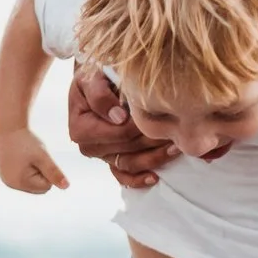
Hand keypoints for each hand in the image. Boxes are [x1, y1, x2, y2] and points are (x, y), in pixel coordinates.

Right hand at [0, 126, 69, 193]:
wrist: (8, 128)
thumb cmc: (26, 141)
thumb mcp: (43, 156)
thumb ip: (54, 173)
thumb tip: (66, 187)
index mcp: (21, 182)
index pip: (46, 187)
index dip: (48, 172)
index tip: (40, 158)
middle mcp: (11, 184)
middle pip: (38, 188)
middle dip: (40, 174)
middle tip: (34, 158)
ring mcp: (6, 180)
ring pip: (30, 183)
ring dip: (33, 172)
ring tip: (27, 157)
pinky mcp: (4, 175)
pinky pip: (21, 178)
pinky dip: (25, 170)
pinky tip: (21, 158)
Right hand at [64, 65, 174, 189]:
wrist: (95, 83)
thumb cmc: (94, 79)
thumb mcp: (91, 79)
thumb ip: (100, 96)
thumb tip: (118, 117)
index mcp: (81, 129)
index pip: (118, 132)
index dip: (140, 127)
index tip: (161, 117)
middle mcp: (89, 147)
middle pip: (127, 149)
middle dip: (153, 140)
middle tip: (177, 130)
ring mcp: (102, 156)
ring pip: (130, 164)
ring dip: (154, 158)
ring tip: (175, 148)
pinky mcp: (112, 160)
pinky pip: (124, 176)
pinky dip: (139, 179)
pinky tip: (156, 176)